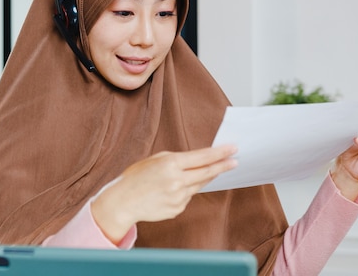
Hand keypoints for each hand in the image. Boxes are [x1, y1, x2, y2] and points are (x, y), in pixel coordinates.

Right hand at [91, 145, 237, 243]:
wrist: (123, 201)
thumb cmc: (136, 177)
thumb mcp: (155, 159)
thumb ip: (177, 159)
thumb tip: (199, 160)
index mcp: (170, 164)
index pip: (202, 157)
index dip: (219, 153)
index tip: (232, 149)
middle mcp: (177, 181)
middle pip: (207, 172)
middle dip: (222, 166)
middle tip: (234, 161)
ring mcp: (178, 197)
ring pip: (198, 185)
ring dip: (202, 178)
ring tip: (196, 173)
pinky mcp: (177, 209)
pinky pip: (187, 197)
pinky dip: (184, 191)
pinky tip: (170, 190)